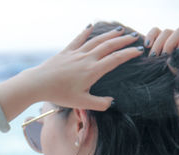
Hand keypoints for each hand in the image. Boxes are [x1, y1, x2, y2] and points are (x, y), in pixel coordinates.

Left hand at [27, 25, 142, 110]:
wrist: (39, 83)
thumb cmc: (60, 94)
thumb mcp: (82, 103)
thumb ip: (100, 104)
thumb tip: (112, 101)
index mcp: (93, 71)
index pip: (116, 59)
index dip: (129, 54)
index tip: (139, 50)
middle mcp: (86, 58)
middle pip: (109, 45)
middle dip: (124, 40)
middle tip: (135, 36)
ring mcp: (76, 53)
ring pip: (96, 40)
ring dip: (109, 34)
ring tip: (120, 30)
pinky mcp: (66, 52)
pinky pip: (78, 39)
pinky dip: (85, 31)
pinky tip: (90, 25)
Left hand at [144, 27, 178, 138]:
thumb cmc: (163, 106)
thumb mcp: (148, 87)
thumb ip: (143, 74)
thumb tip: (128, 62)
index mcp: (160, 57)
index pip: (155, 34)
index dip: (149, 36)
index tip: (142, 48)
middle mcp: (174, 52)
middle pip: (166, 31)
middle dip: (159, 41)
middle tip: (155, 56)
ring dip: (171, 40)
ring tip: (167, 54)